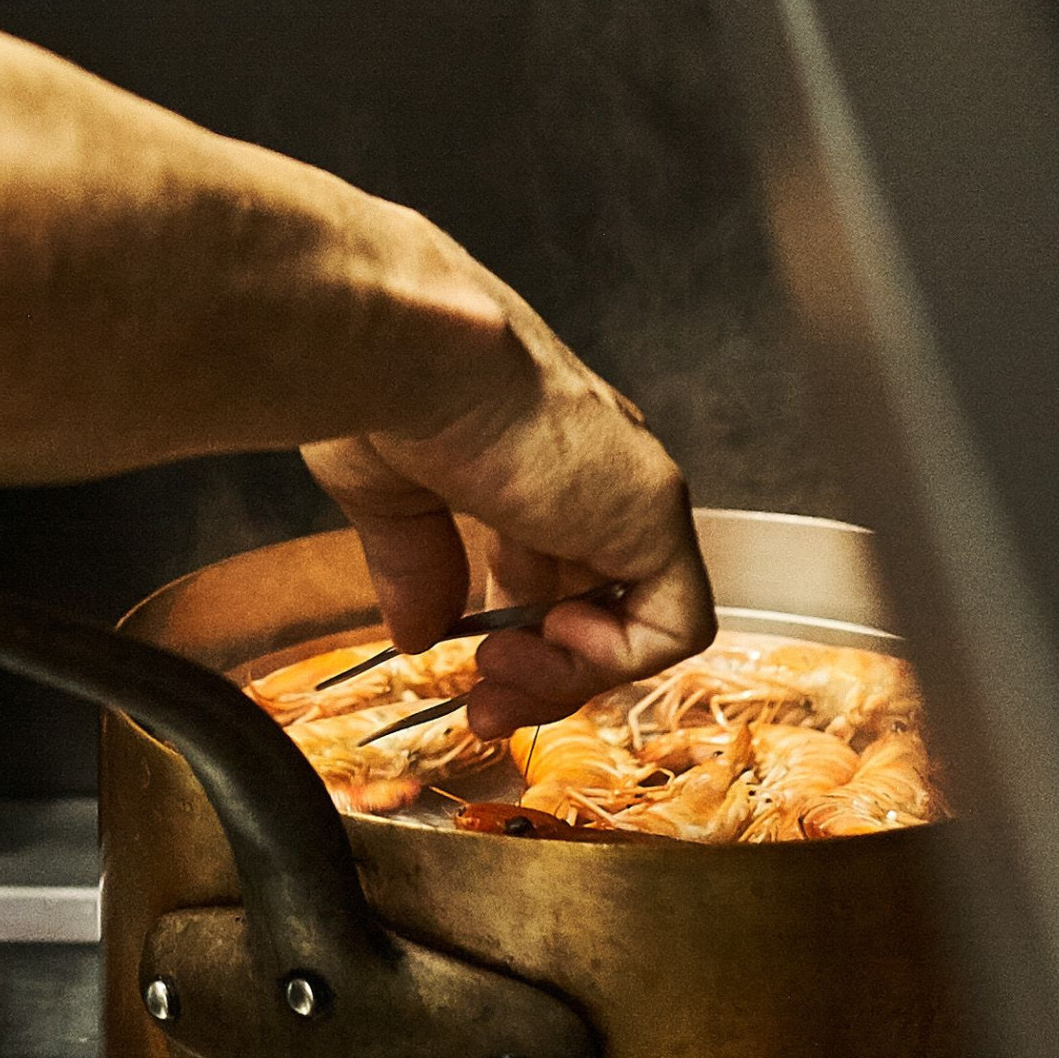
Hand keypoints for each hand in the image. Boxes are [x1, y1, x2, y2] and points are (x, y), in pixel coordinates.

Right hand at [300, 309, 709, 741]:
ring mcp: (627, 489)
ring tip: (500, 679)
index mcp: (531, 455)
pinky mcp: (654, 511)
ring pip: (636, 621)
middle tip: (481, 707)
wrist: (406, 350)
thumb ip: (417, 564)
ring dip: (569, 678)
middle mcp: (591, 471)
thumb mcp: (390, 493)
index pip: (552, 563)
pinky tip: (554, 641)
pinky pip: (675, 621)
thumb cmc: (383, 387)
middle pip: (595, 603)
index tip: (462, 669)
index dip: (516, 631)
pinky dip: (618, 658)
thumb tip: (420, 634)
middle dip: (538, 673)